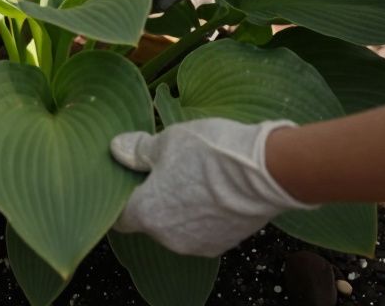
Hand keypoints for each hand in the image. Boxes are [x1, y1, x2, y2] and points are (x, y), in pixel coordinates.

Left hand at [110, 118, 311, 257]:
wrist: (267, 171)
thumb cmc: (212, 152)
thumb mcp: (168, 140)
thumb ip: (138, 150)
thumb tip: (117, 149)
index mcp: (147, 214)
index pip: (119, 217)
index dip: (122, 196)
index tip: (132, 177)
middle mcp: (169, 238)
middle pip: (151, 219)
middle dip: (155, 197)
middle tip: (168, 167)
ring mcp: (199, 244)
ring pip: (178, 225)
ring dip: (181, 205)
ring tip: (197, 174)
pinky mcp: (224, 243)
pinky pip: (203, 228)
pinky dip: (204, 212)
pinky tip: (217, 187)